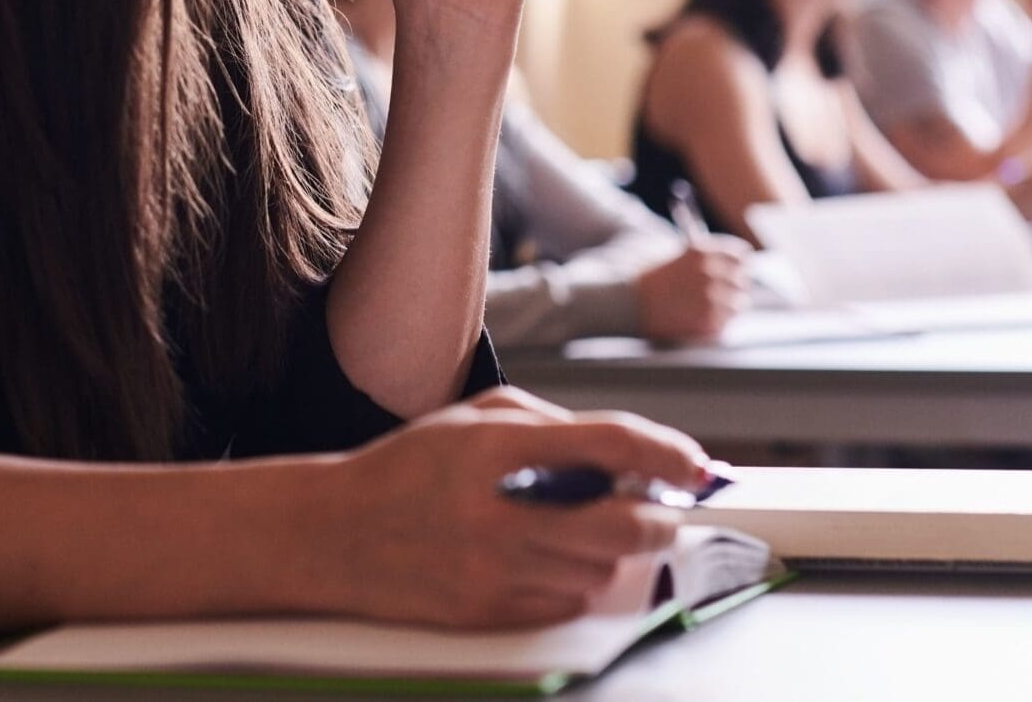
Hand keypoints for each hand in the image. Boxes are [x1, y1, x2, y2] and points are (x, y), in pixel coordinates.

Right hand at [311, 388, 704, 628]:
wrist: (335, 535)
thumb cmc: (413, 467)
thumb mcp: (477, 418)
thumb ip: (554, 427)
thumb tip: (628, 456)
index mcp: (498, 448)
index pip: (610, 446)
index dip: (666, 454)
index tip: (697, 465)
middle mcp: (500, 511)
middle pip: (624, 525)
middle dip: (658, 517)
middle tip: (659, 507)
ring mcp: (494, 568)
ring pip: (602, 570)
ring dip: (611, 551)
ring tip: (576, 530)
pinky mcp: (488, 612)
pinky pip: (568, 603)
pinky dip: (576, 582)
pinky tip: (547, 560)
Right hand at [633, 238, 753, 343]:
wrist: (630, 302)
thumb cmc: (652, 279)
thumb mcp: (680, 257)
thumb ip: (707, 259)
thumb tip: (738, 266)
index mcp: (702, 251)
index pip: (741, 254)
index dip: (742, 262)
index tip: (742, 268)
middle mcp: (709, 271)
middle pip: (742, 279)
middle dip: (738, 284)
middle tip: (733, 290)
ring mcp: (710, 297)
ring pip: (739, 302)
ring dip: (732, 305)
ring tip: (720, 308)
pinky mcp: (707, 320)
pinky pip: (727, 321)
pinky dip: (721, 322)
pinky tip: (709, 319)